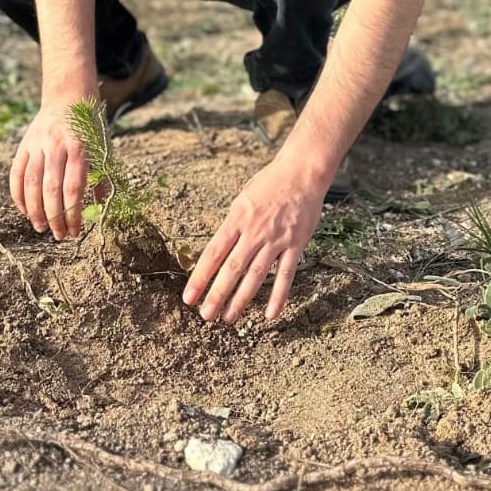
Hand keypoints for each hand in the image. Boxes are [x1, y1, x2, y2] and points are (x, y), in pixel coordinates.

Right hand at [9, 98, 92, 240]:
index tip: (75, 231)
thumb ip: (101, 178)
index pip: (73, 189)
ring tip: (40, 227)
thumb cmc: (90, 130)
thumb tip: (99, 210)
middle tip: (59, 235)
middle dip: (54, 217)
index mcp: (79, 149)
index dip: (73, 214)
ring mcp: (37, 145)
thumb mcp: (102, 150)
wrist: (68, 98)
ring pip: (31, 183)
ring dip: (35, 210)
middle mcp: (56, 147)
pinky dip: (18, 195)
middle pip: (51, 189)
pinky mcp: (24, 146)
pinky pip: (16, 174)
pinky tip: (25, 211)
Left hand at [183, 159, 325, 324]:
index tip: (188, 297)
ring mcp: (275, 239)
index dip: (199, 277)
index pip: (213, 253)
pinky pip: (286, 274)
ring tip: (229, 317)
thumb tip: (219, 250)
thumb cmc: (270, 183)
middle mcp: (254, 231)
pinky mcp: (295, 244)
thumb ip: (232, 224)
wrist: (301, 172)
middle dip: (216, 294)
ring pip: (256, 274)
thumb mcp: (242, 199)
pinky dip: (278, 295)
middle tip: (205, 315)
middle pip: (232, 267)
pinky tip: (270, 313)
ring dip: (241, 298)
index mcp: (236, 219)